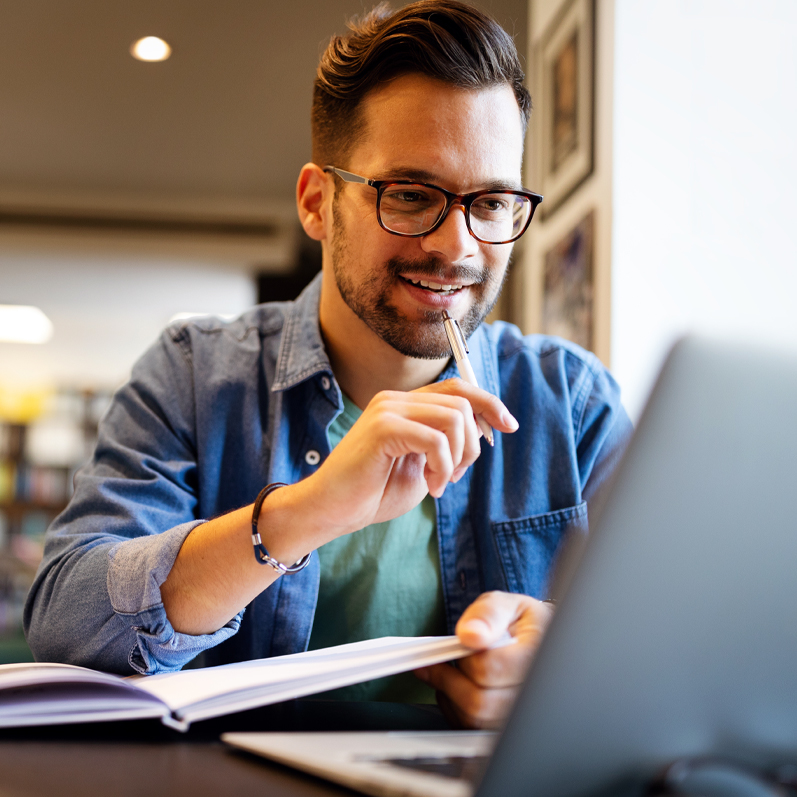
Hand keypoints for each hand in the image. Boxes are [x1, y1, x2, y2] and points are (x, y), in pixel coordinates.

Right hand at [300, 379, 517, 539]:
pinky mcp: (382, 428)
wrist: (332, 510)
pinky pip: (435, 439)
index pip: (458, 387)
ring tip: (439, 482)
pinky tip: (430, 485)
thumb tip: (484, 428)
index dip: (489, 403)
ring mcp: (388, 410)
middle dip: (472, 445)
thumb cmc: (374, 491)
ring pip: (453, 418)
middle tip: (453, 476)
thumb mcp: (422, 464)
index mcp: (405, 404)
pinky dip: (442, 467)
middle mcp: (396, 399)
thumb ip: (447, 443)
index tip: (509, 426)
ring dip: (457, 458)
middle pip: (462, 403)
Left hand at [414, 591, 552, 728]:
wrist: (536, 641)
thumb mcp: (507, 604)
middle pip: (480, 701)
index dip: (464, 657)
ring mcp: (521, 715)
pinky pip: (471, 728)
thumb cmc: (520, 623)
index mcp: (537, 657)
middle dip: (450, 679)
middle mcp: (533, 692)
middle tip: (438, 660)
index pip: (490, 669)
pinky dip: (454, 708)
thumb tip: (470, 634)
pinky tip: (457, 686)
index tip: (450, 646)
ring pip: (474, 719)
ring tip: (448, 671)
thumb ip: (488, 614)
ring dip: (450, 694)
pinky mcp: (505, 727)